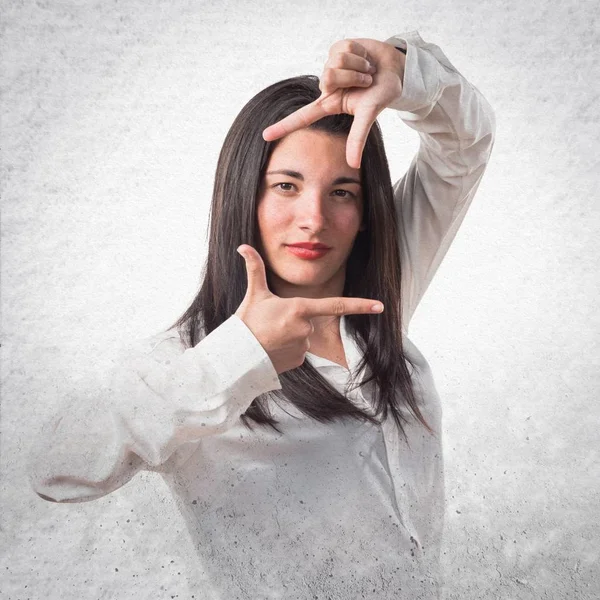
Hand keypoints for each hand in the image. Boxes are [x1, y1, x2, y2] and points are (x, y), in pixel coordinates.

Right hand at [234, 244, 383, 374]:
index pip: (336, 306)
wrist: (238, 356)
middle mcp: (306, 328)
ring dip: (289, 334)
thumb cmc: (247, 323)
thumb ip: (254, 268)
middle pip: (308, 319)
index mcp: (300, 309)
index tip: (380, 306)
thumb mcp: (254, 294)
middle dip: (293, 319)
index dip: (360, 305)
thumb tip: (243, 246)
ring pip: (303, 336)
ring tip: (269, 337)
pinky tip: (272, 349)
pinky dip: (288, 349)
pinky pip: (299, 351)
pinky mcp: (299, 361)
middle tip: (271, 323)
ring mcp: (304, 347)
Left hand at [262, 38, 405, 168]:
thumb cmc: (381, 94)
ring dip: (358, 66)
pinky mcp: (337, 49)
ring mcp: (331, 66)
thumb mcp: (369, 116)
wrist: (395, 69)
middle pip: (327, 78)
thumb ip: (357, 139)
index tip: (265, 136)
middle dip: (352, 77)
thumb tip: (353, 165)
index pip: (302, 117)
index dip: (283, 126)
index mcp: (329, 104)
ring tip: (368, 70)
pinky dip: (360, 54)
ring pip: (335, 63)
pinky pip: (344, 49)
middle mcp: (327, 86)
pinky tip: (366, 58)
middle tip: (366, 80)